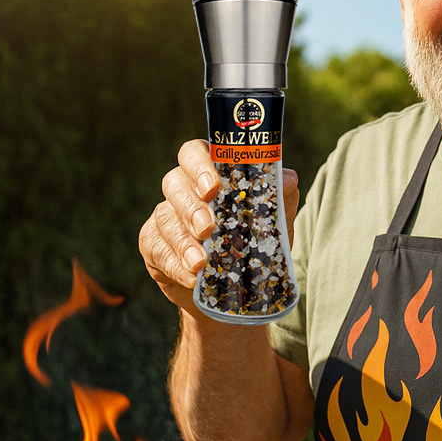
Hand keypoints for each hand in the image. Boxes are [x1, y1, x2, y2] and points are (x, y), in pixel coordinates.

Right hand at [138, 140, 300, 311]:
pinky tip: (192, 276)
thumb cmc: (255, 241)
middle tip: (207, 227)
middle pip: (174, 183)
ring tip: (201, 261)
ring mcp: (165, 216)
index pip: (194, 153)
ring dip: (183, 241)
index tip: (213, 187)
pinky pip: (157, 250)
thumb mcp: (274, 221)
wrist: (238, 287)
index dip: (199, 165)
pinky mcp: (153, 245)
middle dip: (191, 206)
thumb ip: (281, 198)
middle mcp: (183, 189)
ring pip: (165, 218)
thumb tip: (287, 179)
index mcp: (210, 173)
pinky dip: (175, 264)